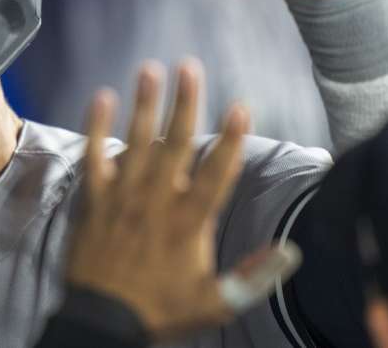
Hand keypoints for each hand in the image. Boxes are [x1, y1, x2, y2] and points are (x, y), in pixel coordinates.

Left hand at [65, 60, 301, 340]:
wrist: (101, 324)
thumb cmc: (162, 312)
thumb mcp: (216, 302)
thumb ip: (255, 276)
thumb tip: (292, 251)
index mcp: (190, 222)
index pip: (217, 173)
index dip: (232, 139)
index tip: (242, 105)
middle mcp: (157, 201)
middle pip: (175, 143)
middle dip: (185, 103)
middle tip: (190, 66)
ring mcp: (123, 198)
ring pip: (136, 142)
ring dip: (144, 104)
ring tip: (150, 68)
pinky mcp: (95, 200)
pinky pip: (94, 157)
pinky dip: (96, 128)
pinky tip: (100, 97)